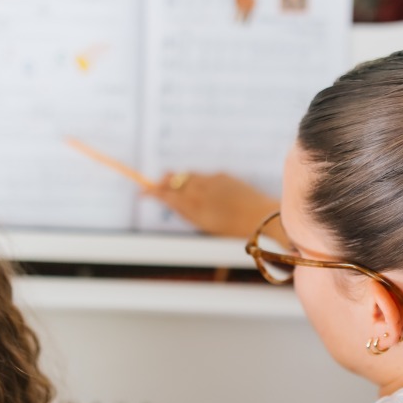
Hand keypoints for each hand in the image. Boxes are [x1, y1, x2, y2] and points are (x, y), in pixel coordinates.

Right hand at [144, 172, 278, 238]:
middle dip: (163, 182)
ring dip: (179, 179)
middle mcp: (199, 189)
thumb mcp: (204, 224)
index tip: (142, 193)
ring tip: (173, 183)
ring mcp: (211, 180)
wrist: (260, 216)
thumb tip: (171, 200)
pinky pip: (204, 176)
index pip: (165, 194)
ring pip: (188, 175)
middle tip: (156, 186)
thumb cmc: (233, 227)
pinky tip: (200, 187)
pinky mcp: (222, 175)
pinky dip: (198, 180)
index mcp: (193, 206)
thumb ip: (186, 211)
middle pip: (173, 180)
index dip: (151, 192)